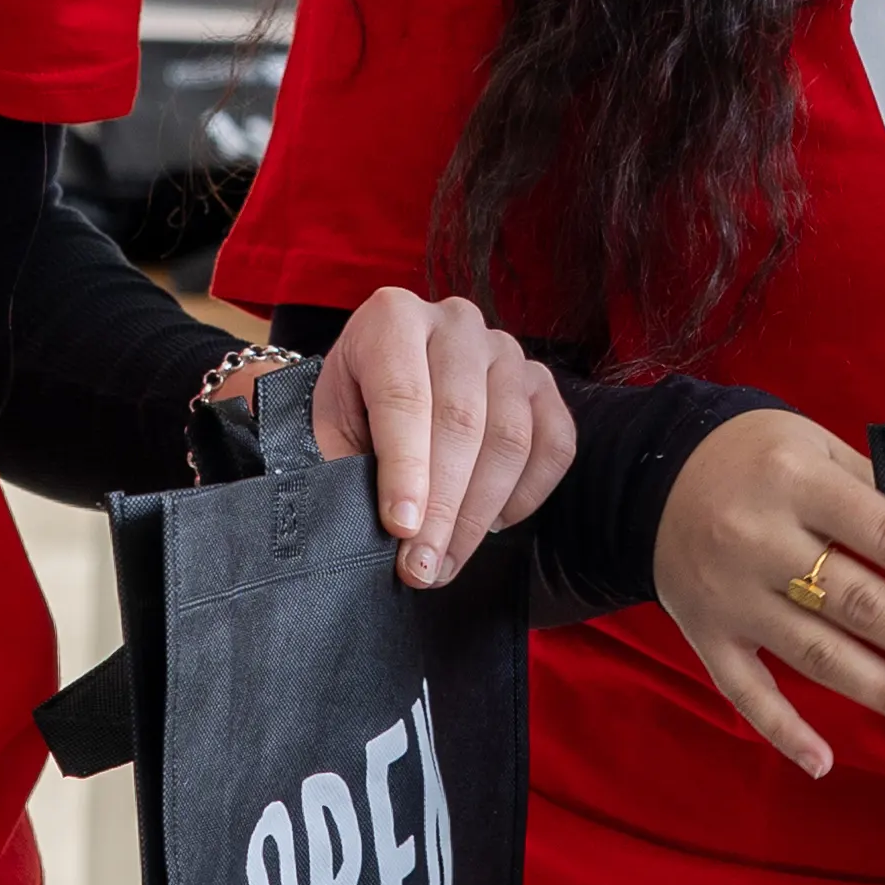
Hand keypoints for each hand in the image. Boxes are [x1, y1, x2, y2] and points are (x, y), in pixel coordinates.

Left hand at [308, 288, 574, 585]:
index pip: (404, 396)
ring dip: (481, 512)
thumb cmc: (352, 410)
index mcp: (391, 318)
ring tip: (447, 562)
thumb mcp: (328, 430)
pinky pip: (556, 442)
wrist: (383, 384)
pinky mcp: (542, 382)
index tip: (400, 528)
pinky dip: (529, 494)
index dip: (405, 468)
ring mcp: (506, 350)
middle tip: (422, 567)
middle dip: (442, 505)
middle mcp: (456, 321)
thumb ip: (347, 467)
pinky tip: (495, 526)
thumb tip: (393, 529)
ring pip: (510, 436)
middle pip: (461, 420)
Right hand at [649, 409, 884, 777]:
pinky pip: (745, 690)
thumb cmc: (755, 456)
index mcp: (797, 482)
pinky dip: (783, 730)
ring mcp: (729, 594)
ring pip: (816, 655)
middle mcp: (760, 540)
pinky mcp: (704, 632)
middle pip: (859, 604)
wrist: (650, 473)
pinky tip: (825, 762)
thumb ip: (871, 489)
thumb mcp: (813, 444)